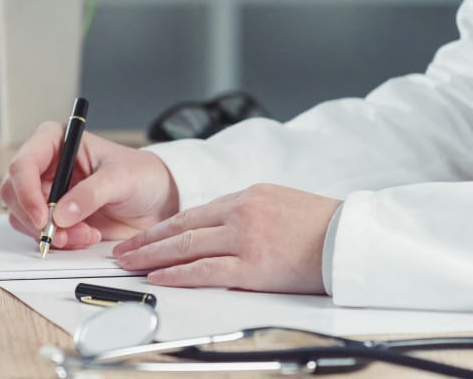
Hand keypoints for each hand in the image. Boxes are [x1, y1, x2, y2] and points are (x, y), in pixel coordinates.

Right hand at [0, 122, 180, 249]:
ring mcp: (47, 193)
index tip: (43, 216)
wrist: (157, 202)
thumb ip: (91, 193)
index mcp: (57, 141)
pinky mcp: (54, 217)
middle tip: (60, 234)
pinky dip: (59, 241)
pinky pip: (40, 233)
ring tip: (86, 235)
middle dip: (35, 218)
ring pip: (23, 217)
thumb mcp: (121, 178)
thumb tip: (61, 214)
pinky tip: (86, 237)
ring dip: (50, 233)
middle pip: (14, 193)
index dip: (26, 191)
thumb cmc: (141, 175)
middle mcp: (46, 166)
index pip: (23, 163)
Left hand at [113, 184, 341, 294]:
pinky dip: (177, 274)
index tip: (143, 235)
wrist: (350, 238)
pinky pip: (205, 271)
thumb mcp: (279, 202)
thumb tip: (221, 227)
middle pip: (182, 227)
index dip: (163, 226)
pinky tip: (159, 277)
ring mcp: (244, 238)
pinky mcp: (253, 266)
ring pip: (186, 247)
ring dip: (152, 256)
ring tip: (129, 264)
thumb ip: (247, 212)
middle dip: (147, 240)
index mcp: (247, 195)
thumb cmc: (321, 225)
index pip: (193, 212)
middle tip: (122, 250)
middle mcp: (240, 212)